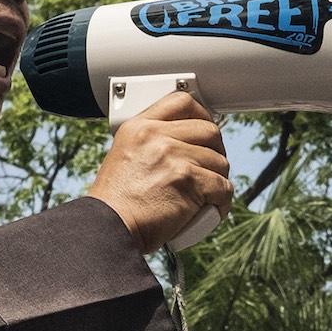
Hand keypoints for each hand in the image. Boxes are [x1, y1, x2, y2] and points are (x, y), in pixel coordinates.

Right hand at [86, 91, 231, 250]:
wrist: (109, 228)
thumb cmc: (117, 203)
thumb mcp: (125, 157)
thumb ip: (151, 144)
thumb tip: (184, 143)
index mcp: (139, 127)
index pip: (182, 102)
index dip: (202, 115)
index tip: (205, 133)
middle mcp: (156, 136)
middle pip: (210, 131)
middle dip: (216, 152)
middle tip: (209, 169)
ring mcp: (173, 156)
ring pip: (220, 162)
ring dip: (218, 181)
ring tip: (205, 196)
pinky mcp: (188, 180)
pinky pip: (223, 187)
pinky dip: (221, 202)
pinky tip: (210, 210)